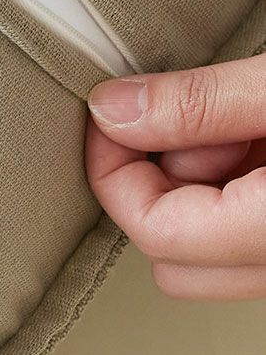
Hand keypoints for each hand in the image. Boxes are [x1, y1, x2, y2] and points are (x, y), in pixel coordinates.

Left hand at [86, 53, 265, 299]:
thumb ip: (199, 104)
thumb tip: (113, 109)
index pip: (154, 229)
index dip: (113, 166)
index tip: (104, 114)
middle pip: (172, 250)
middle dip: (157, 177)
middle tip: (184, 115)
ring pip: (207, 244)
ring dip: (201, 177)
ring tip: (244, 117)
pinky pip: (240, 228)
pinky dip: (233, 184)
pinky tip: (258, 134)